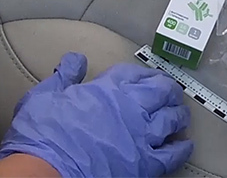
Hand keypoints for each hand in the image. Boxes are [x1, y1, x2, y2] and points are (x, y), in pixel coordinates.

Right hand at [0, 52, 192, 176]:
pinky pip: (171, 155)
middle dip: (169, 89)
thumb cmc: (41, 134)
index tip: (148, 76)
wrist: (43, 171)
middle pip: (160, 91)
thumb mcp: (44, 96)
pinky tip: (185, 145)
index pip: (134, 74)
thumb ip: (64, 76)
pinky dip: (181, 148)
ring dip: (178, 115)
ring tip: (181, 115)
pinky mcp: (143, 163)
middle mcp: (130, 108)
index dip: (143, 74)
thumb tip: (74, 59)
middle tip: (172, 91)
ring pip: (171, 119)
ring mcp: (140, 135)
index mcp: (107, 89)